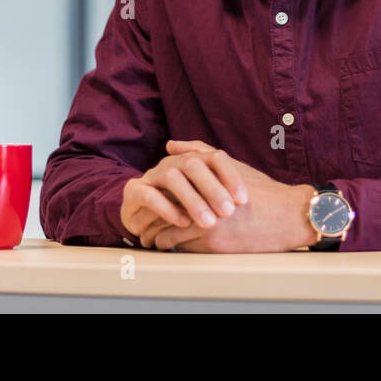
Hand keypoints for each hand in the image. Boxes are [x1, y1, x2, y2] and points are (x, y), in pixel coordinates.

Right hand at [120, 139, 248, 244]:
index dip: (230, 176)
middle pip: (193, 164)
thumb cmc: (181, 205)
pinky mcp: (133, 191)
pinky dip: (166, 208)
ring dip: (192, 200)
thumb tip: (247, 197)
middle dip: (213, 188)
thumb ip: (223, 190)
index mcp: (192, 159)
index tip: (243, 200)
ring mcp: (152, 175)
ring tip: (208, 222)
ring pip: (171, 177)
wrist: (141, 213)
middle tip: (228, 212)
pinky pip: (148, 195)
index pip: (215, 157)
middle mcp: (172, 162)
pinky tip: (182, 222)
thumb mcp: (206, 199)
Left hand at [134, 140, 317, 252]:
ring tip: (146, 236)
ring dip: (153, 232)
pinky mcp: (212, 242)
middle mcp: (204, 196)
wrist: (287, 216)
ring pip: (166, 226)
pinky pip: (178, 243)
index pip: (166, 183)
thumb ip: (200, 152)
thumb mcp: (231, 165)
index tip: (144, 197)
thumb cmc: (261, 190)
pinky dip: (166, 243)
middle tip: (138, 220)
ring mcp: (207, 220)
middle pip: (162, 204)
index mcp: (206, 176)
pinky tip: (163, 244)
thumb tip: (171, 144)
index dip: (152, 192)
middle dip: (148, 214)